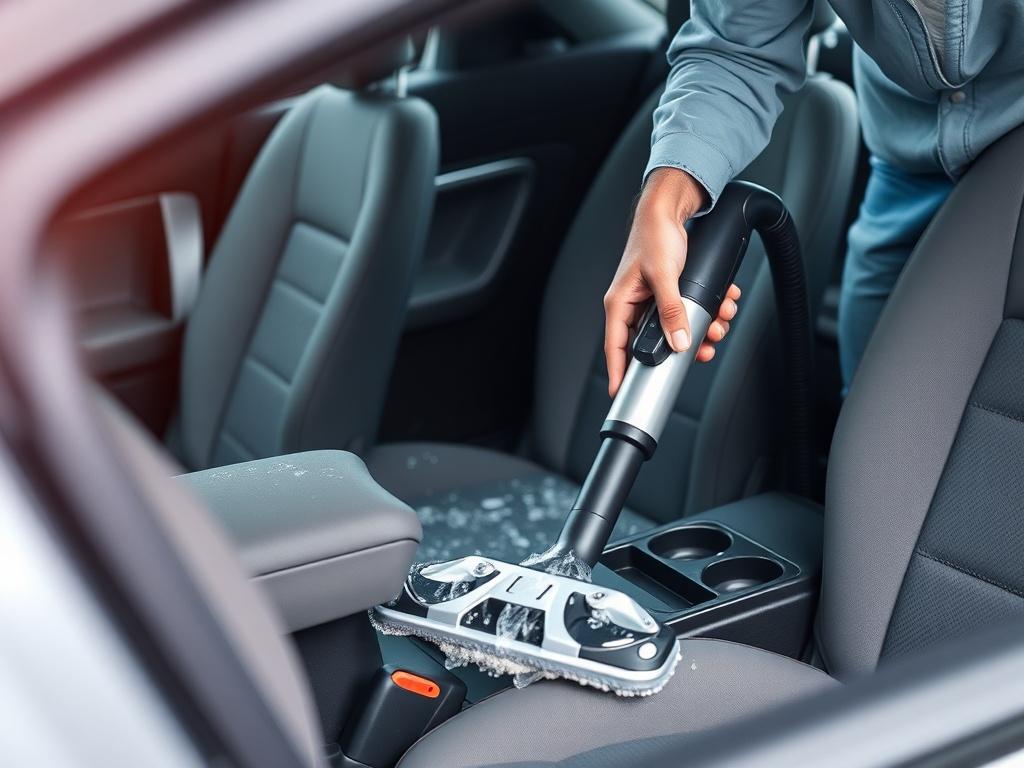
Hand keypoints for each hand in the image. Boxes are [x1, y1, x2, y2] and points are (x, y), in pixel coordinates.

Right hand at [604, 167, 740, 396]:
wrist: (669, 209)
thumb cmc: (654, 235)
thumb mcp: (663, 275)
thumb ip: (671, 310)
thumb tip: (678, 341)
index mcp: (620, 304)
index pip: (616, 347)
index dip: (619, 373)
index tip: (623, 394)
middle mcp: (634, 306)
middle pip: (654, 343)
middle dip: (682, 348)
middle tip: (702, 352)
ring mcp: (653, 301)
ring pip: (676, 330)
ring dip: (703, 328)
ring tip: (720, 323)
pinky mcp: (670, 294)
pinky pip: (689, 313)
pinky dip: (708, 312)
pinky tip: (722, 305)